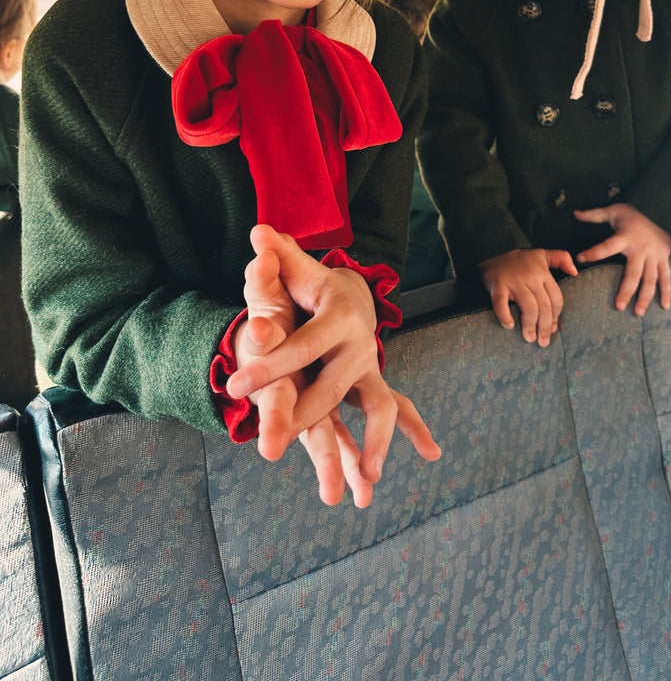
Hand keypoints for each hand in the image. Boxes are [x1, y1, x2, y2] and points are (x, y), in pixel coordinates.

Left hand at [231, 225, 440, 502]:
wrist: (350, 297)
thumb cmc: (312, 286)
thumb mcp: (295, 271)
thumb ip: (274, 257)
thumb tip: (259, 233)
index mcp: (337, 318)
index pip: (298, 346)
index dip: (268, 364)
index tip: (234, 386)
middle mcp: (360, 348)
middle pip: (331, 389)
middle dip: (301, 420)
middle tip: (268, 447)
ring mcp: (370, 372)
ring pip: (376, 410)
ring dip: (367, 447)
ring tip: (359, 485)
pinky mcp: (372, 390)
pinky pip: (388, 419)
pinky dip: (388, 449)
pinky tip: (376, 484)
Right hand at [479, 247, 576, 346]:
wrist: (490, 252)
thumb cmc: (518, 259)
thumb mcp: (542, 254)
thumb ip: (561, 258)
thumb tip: (575, 272)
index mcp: (542, 272)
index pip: (555, 299)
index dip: (555, 317)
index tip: (552, 330)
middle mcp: (530, 276)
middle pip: (544, 306)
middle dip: (545, 327)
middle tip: (542, 342)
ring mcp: (513, 280)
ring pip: (528, 307)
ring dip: (530, 326)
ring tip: (529, 338)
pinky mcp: (497, 285)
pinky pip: (501, 303)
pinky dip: (505, 316)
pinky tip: (509, 326)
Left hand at [573, 203, 670, 315]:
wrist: (663, 208)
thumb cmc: (635, 211)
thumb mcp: (614, 210)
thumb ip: (594, 215)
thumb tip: (574, 213)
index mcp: (625, 237)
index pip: (607, 247)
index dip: (594, 252)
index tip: (580, 259)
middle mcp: (640, 249)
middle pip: (633, 274)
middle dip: (626, 291)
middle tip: (619, 306)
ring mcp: (654, 256)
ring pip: (650, 280)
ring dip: (645, 297)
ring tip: (639, 312)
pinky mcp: (664, 258)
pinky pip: (666, 277)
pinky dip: (667, 292)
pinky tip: (665, 306)